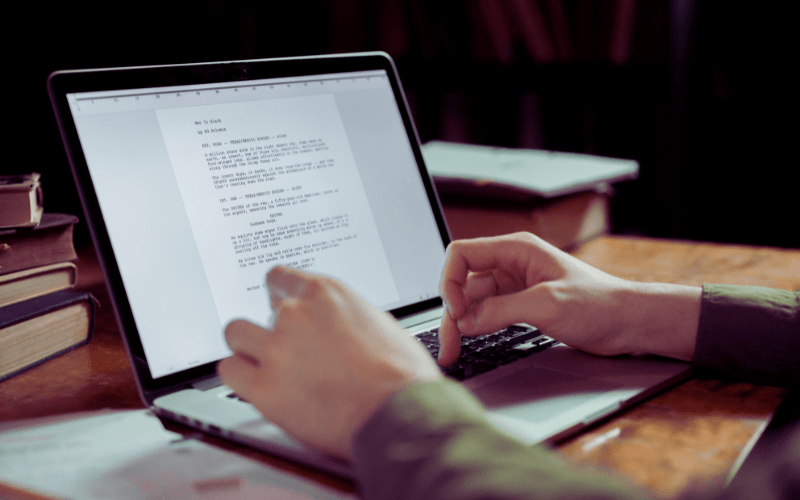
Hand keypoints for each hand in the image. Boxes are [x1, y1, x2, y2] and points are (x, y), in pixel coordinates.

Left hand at [217, 266, 441, 460]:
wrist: (399, 414)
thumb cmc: (401, 376)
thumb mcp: (380, 324)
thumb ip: (346, 317)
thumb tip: (337, 324)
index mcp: (326, 295)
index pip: (280, 279)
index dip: (279, 296)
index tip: (278, 306)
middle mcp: (297, 315)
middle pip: (260, 310)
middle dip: (270, 328)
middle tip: (284, 347)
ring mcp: (277, 349)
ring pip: (236, 334)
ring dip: (249, 348)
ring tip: (263, 364)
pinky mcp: (264, 387)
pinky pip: (229, 371)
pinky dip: (239, 377)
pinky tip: (254, 384)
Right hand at [438, 233, 700, 365]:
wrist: (629, 323)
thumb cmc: (599, 304)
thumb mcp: (546, 304)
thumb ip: (500, 310)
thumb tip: (464, 321)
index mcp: (516, 250)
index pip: (462, 254)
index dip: (450, 282)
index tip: (457, 311)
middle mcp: (511, 264)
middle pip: (463, 282)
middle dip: (452, 311)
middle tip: (449, 345)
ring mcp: (514, 286)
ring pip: (473, 302)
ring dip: (461, 324)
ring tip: (453, 352)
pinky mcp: (521, 305)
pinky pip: (488, 313)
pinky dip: (476, 328)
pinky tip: (471, 343)